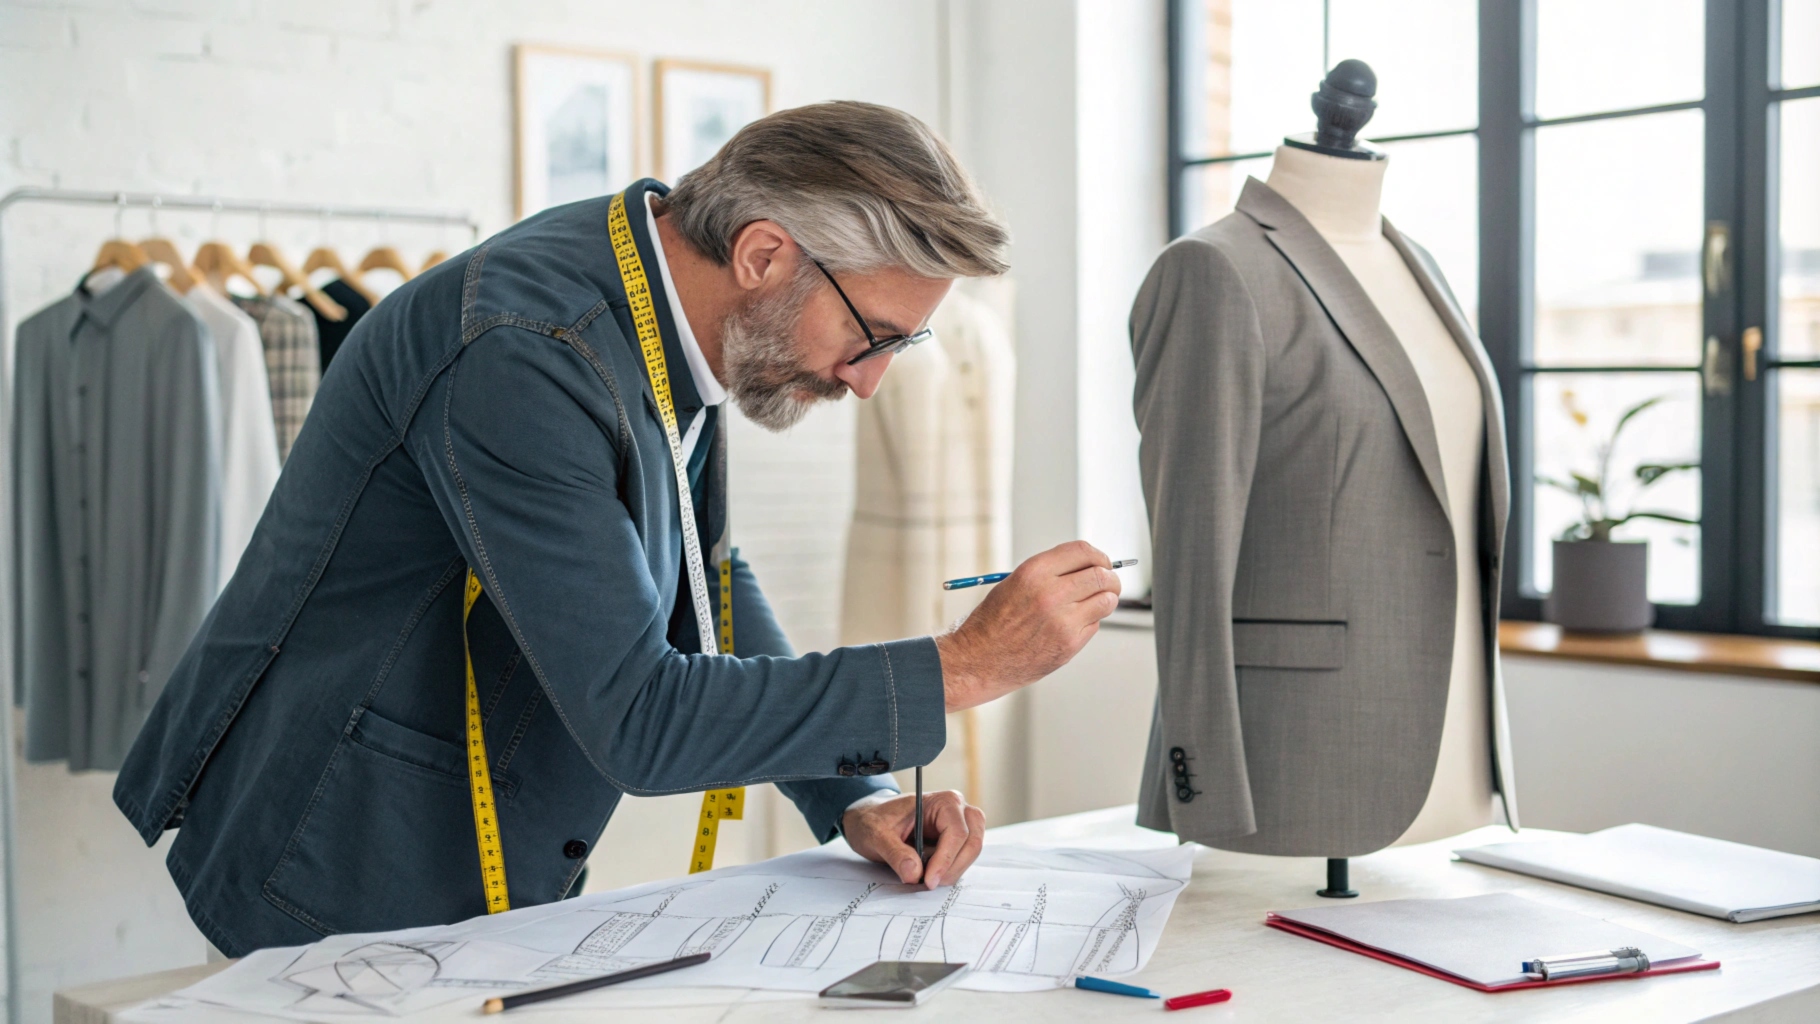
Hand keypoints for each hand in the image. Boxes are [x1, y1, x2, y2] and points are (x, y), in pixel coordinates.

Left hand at [842, 790, 985, 889]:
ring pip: (971, 853)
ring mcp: (960, 826)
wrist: (870, 820)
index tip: (929, 880)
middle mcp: (957, 811)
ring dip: (952, 871)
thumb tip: (914, 873)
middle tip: (929, 884)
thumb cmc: (874, 820)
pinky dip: (950, 870)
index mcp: (942, 802)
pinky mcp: (956, 841)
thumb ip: (894, 853)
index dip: (946, 859)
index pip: (957, 832)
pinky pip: (963, 859)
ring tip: (926, 879)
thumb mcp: (876, 835)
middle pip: (971, 843)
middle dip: (952, 868)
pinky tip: (930, 875)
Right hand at [935, 540, 1120, 711]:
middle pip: (1101, 575)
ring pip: (1106, 601)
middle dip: (1110, 578)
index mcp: (1034, 572)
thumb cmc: (993, 622)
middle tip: (1109, 582)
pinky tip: (1071, 625)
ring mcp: (1062, 621)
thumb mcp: (1014, 583)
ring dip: (1106, 599)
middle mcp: (1050, 593)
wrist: (978, 660)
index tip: (1102, 562)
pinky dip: (1090, 622)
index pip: (1083, 551)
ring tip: (1096, 602)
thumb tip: (1087, 568)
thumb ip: (1050, 573)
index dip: (1099, 556)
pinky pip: (1094, 625)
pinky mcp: (1069, 644)